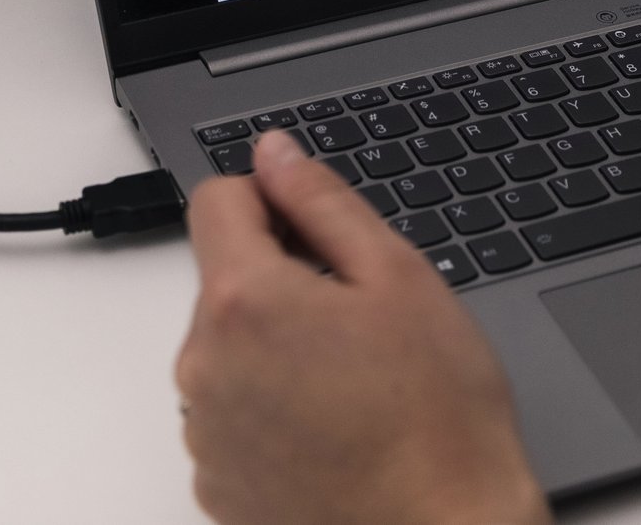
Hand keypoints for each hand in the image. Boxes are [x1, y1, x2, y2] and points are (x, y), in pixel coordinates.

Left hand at [176, 131, 550, 524]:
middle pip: (225, 281)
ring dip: (276, 349)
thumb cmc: (436, 421)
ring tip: (355, 383)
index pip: (216, 201)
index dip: (269, 199)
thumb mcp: (398, 278)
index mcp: (243, 301)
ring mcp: (206, 433)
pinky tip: (335, 428)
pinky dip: (272, 412)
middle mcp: (204, 367)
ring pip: (231, 351)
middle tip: (362, 319)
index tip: (314, 228)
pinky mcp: (218, 485)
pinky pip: (233, 418)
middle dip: (283, 281)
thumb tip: (276, 154)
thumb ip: (324, 203)